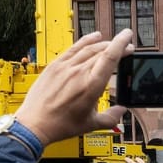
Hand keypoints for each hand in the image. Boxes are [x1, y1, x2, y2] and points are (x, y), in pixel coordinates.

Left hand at [16, 30, 133, 145]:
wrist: (35, 124)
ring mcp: (66, 68)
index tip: (128, 37)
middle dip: (116, 46)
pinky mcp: (55, 66)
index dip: (121, 44)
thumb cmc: (60, 125)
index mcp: (92, 85)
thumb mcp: (91, 124)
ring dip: (102, 43)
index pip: (110, 57)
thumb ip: (110, 117)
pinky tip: (92, 38)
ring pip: (88, 48)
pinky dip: (84, 41)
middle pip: (102, 51)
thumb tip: (121, 111)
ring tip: (111, 42)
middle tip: (125, 48)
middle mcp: (79, 72)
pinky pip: (73, 48)